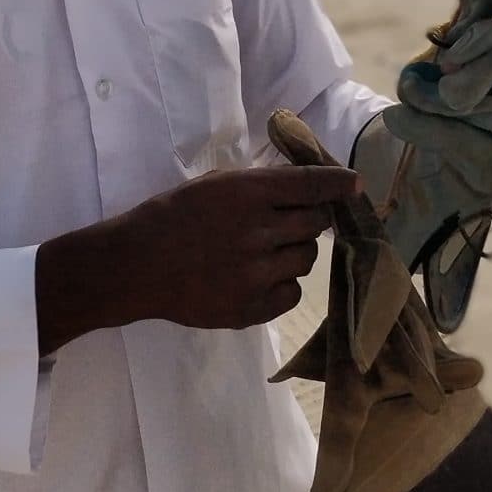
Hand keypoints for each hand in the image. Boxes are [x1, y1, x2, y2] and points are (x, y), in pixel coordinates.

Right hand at [37, 165, 356, 351]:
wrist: (137, 265)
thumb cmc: (173, 215)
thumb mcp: (214, 184)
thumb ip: (260, 184)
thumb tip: (304, 184)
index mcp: (248, 193)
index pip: (312, 184)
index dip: (338, 183)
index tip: (354, 185)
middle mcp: (258, 231)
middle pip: (316, 223)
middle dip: (310, 220)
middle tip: (290, 222)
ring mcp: (257, 273)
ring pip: (306, 259)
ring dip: (294, 252)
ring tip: (264, 253)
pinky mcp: (251, 307)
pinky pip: (291, 294)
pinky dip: (282, 285)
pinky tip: (258, 278)